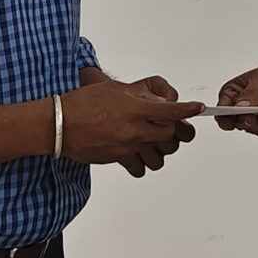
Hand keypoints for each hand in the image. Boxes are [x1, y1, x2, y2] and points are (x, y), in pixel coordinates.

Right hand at [61, 76, 200, 176]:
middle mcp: (134, 130)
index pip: (171, 111)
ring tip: (149, 140)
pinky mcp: (118, 159)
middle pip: (169, 135)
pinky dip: (141, 163)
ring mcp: (127, 147)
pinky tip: (136, 153)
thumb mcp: (115, 89)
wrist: (60, 124)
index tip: (197, 108)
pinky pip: (140, 168)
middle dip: (170, 129)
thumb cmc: (83, 103)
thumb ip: (139, 95)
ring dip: (158, 149)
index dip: (187, 110)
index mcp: (135, 109)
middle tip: (163, 123)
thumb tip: (157, 100)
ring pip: (158, 156)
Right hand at [215, 59, 257, 138]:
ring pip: (251, 129)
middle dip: (241, 121)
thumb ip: (251, 91)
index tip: (226, 115)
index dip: (221, 113)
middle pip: (234, 122)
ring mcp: (257, 117)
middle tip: (248, 118)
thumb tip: (240, 106)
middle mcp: (244, 108)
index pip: (222, 107)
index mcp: (236, 93)